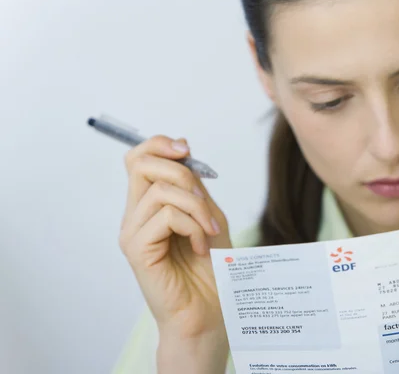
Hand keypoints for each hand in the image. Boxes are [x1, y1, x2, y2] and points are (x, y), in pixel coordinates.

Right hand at [119, 136, 230, 341]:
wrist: (210, 309)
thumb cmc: (212, 265)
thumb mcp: (208, 214)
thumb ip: (192, 185)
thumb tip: (183, 149)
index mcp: (148, 205)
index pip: (138, 159)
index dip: (159, 144)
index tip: (186, 150)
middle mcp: (134, 216)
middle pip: (141, 164)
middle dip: (181, 172)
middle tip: (204, 201)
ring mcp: (132, 232)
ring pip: (160, 191)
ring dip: (196, 207)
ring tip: (208, 231)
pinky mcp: (136, 249)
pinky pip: (166, 216)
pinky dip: (192, 226)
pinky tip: (200, 246)